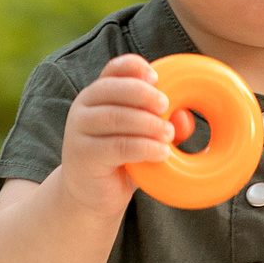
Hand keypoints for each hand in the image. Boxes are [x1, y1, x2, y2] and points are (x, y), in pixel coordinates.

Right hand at [57, 55, 193, 215]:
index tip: (156, 76)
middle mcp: (84, 107)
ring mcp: (79, 130)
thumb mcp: (143, 138)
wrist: (91, 195)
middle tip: (166, 107)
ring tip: (169, 135)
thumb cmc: (121, 160)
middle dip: (144, 94)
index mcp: (99, 94)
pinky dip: (143, 148)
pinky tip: (161, 153)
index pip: (113, 69)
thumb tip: (184, 117)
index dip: (134, 67)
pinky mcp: (82, 154)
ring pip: (115, 117)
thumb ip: (162, 124)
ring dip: (147, 124)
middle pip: (112, 89)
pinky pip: (117, 146)